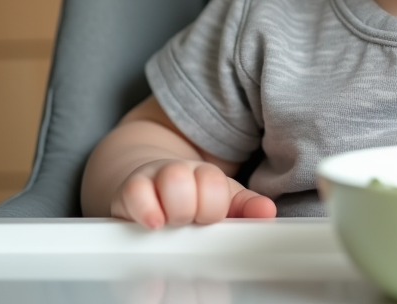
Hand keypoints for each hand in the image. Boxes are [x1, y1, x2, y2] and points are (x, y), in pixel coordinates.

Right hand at [111, 159, 276, 228]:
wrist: (147, 184)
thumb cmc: (189, 199)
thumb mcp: (221, 201)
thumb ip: (245, 207)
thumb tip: (268, 211)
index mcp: (207, 176)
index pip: (218, 184)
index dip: (215, 206)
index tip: (211, 218)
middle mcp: (181, 172)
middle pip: (200, 179)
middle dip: (199, 208)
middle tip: (191, 221)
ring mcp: (154, 179)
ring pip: (173, 180)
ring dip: (178, 209)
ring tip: (174, 223)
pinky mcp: (129, 191)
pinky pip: (135, 193)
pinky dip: (147, 211)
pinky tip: (155, 224)